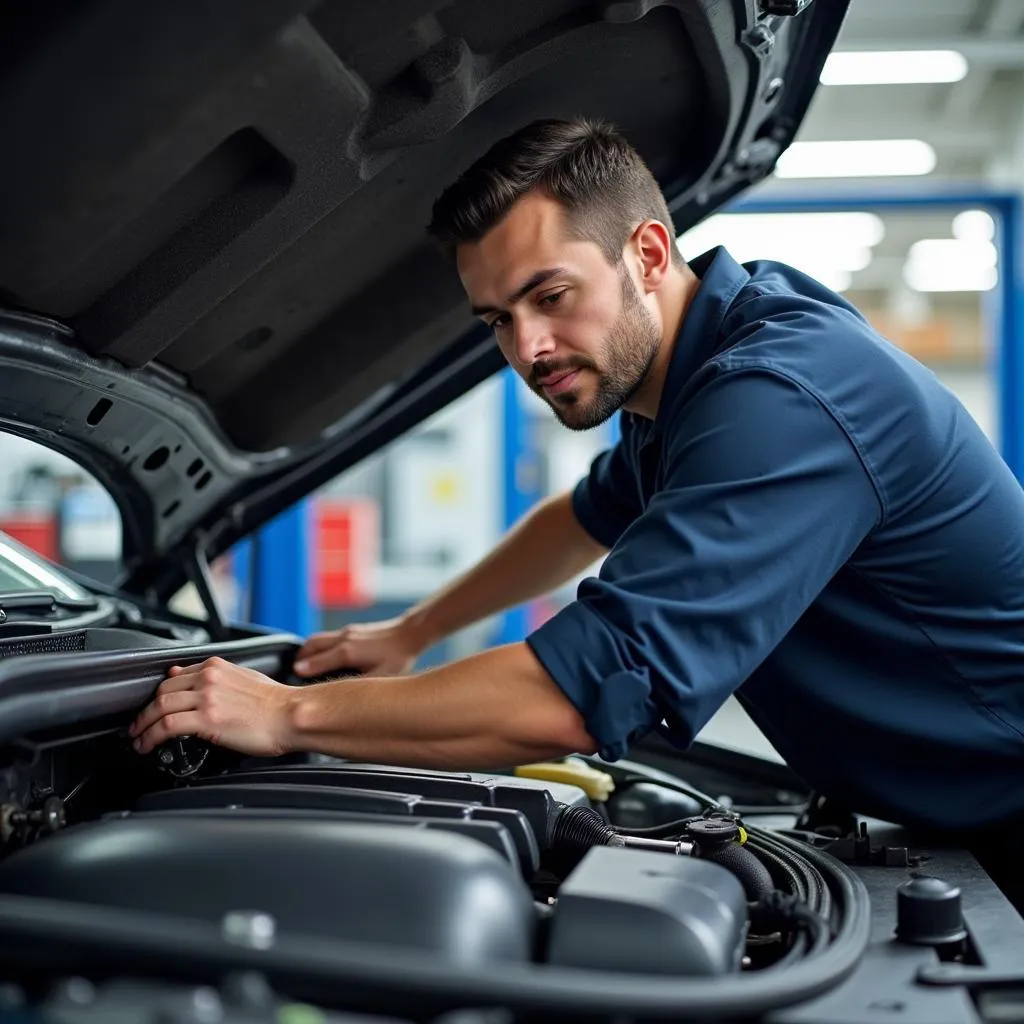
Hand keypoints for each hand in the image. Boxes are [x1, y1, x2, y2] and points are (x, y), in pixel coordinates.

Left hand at [129, 657, 297, 757]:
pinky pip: (166, 726)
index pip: (175, 676)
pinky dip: (150, 736)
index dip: (159, 694)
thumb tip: (191, 677)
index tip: (154, 707)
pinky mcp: (207, 720)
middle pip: (162, 690)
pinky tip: (147, 745)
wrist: (292, 715)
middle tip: (139, 725)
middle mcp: (208, 678)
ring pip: (158, 707)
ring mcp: (206, 698)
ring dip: (142, 725)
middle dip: (145, 710)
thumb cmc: (276, 702)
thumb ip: (216, 677)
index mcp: (216, 667)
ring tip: (139, 738)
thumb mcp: (244, 678)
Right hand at [293, 616, 424, 678]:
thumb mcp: (380, 676)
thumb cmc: (398, 656)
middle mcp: (344, 639)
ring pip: (317, 638)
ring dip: (307, 651)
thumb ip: (359, 685)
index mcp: (347, 652)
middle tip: (292, 672)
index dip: (301, 671)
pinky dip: (318, 646)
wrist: (410, 633)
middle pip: (310, 645)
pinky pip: (327, 637)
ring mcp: (347, 632)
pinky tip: (323, 656)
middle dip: (299, 659)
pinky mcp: (352, 630)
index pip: (316, 661)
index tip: (290, 680)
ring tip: (303, 664)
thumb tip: (340, 694)